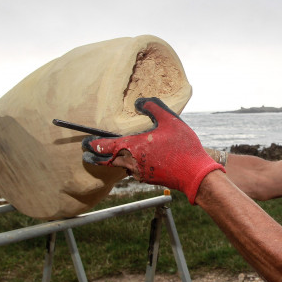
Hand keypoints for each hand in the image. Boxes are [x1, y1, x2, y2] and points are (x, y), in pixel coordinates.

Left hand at [82, 97, 224, 203]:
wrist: (195, 174)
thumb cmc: (183, 147)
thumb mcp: (170, 120)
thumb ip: (152, 107)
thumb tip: (138, 101)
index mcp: (133, 147)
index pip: (106, 146)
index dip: (94, 145)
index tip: (85, 144)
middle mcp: (132, 162)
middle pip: (108, 161)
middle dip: (97, 157)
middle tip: (88, 153)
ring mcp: (139, 173)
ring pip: (120, 167)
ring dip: (114, 161)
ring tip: (112, 155)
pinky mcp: (148, 179)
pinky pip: (132, 172)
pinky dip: (128, 166)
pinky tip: (135, 160)